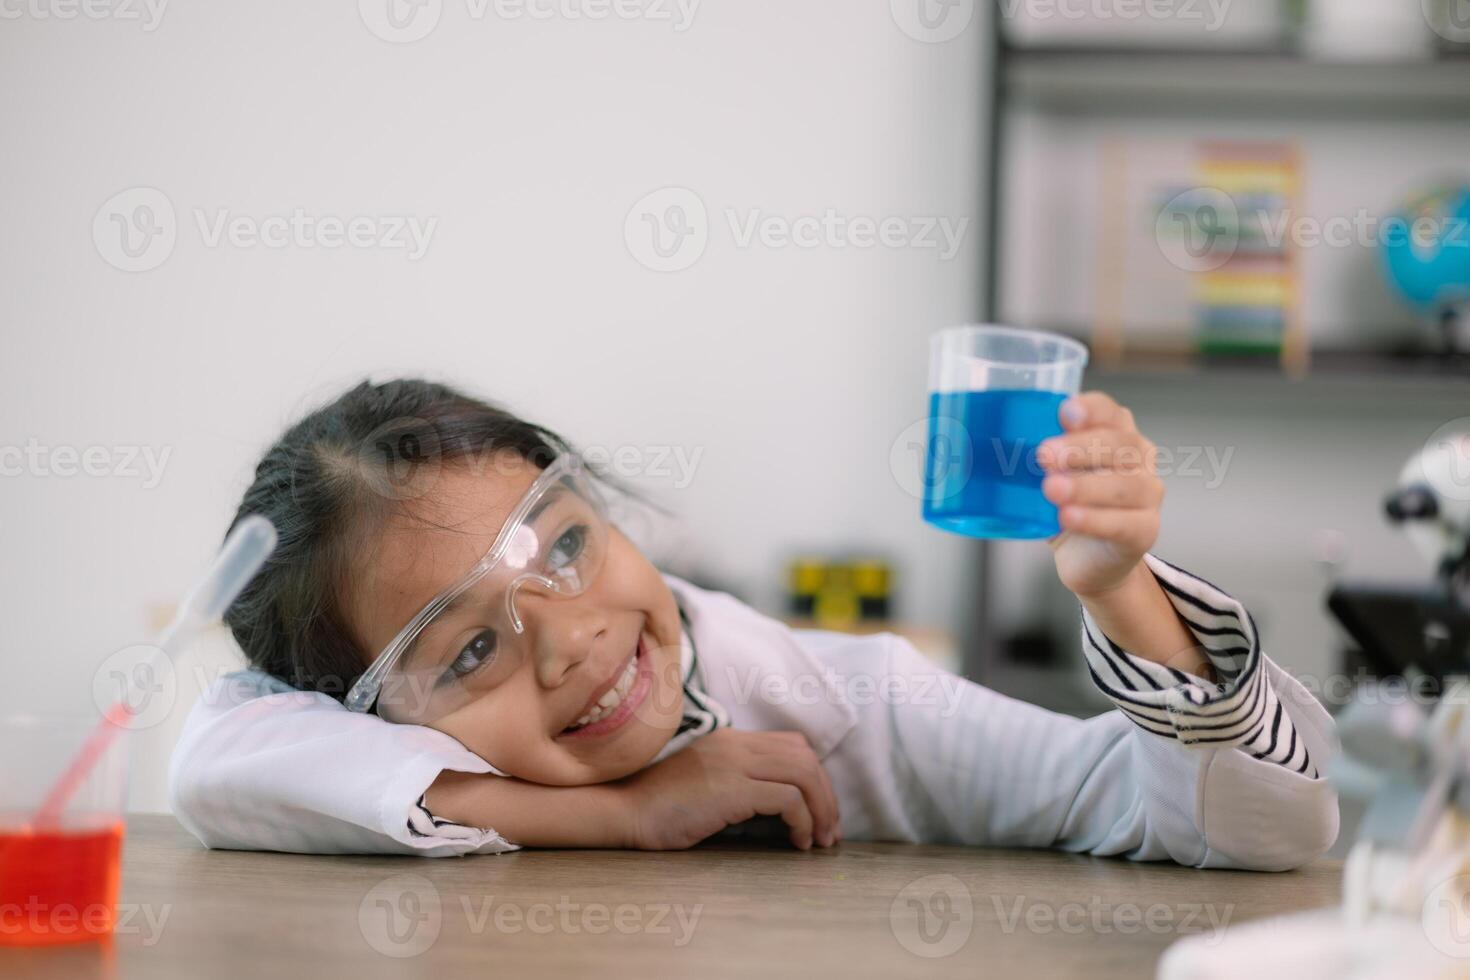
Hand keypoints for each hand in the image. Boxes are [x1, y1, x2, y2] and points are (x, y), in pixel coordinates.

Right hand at [613, 729, 841, 850]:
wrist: (624, 811)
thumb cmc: (661, 809)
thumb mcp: (708, 785)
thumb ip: (741, 784)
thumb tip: (786, 809)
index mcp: (731, 741)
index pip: (793, 745)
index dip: (815, 777)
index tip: (820, 812)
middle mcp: (736, 745)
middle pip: (806, 758)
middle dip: (827, 795)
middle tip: (831, 831)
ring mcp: (733, 763)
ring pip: (804, 774)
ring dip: (821, 809)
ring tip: (820, 840)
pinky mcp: (731, 789)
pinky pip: (788, 798)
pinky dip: (802, 821)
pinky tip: (797, 842)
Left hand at [1038, 391, 1164, 598]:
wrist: (1086, 556)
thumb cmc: (1067, 503)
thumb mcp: (1048, 474)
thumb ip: (1036, 454)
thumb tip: (990, 440)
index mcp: (1117, 433)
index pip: (1109, 412)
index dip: (1090, 409)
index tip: (1065, 414)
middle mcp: (1139, 459)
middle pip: (1119, 445)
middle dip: (1080, 448)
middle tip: (1044, 455)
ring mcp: (1148, 495)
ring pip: (1125, 485)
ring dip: (1085, 486)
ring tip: (1052, 489)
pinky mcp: (1144, 530)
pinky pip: (1123, 523)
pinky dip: (1093, 519)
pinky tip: (1068, 517)